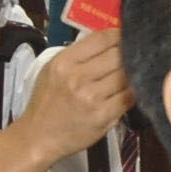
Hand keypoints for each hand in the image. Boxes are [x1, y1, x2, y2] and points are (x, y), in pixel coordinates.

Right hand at [16, 29, 132, 158]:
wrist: (38, 137)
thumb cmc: (46, 103)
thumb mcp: (52, 70)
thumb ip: (77, 55)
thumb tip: (107, 40)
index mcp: (63, 63)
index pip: (100, 39)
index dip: (118, 34)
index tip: (124, 35)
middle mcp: (77, 78)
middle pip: (117, 55)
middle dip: (127, 53)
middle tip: (132, 54)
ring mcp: (91, 98)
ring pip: (126, 75)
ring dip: (132, 73)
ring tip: (131, 74)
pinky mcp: (103, 116)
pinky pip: (128, 97)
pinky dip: (132, 92)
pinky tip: (127, 91)